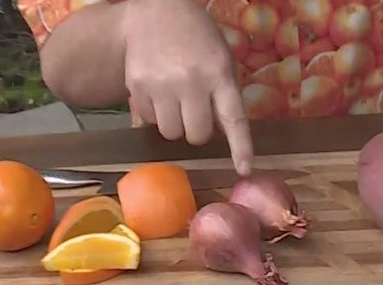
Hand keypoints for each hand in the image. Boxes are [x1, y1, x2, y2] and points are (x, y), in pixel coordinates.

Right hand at [121, 0, 253, 173]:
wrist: (154, 10)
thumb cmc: (196, 38)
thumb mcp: (220, 58)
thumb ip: (223, 94)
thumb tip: (221, 135)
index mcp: (219, 73)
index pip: (233, 118)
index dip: (240, 147)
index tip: (244, 170)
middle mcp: (191, 81)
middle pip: (197, 135)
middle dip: (197, 130)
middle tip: (194, 112)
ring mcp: (161, 85)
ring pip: (172, 134)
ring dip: (175, 125)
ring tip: (174, 101)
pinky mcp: (137, 86)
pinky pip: (149, 121)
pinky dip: (155, 114)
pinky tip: (157, 91)